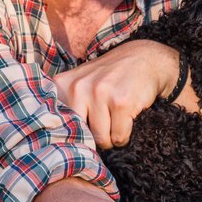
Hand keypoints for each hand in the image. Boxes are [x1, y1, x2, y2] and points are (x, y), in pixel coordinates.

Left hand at [53, 40, 179, 147]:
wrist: (145, 59)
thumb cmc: (111, 77)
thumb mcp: (82, 82)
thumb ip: (68, 105)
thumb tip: (61, 142)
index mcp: (64, 83)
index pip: (57, 124)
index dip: (70, 134)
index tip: (80, 133)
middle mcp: (78, 87)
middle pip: (80, 135)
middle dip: (93, 138)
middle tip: (103, 124)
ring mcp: (100, 93)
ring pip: (101, 139)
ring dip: (111, 137)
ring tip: (116, 120)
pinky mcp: (121, 102)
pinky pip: (119, 136)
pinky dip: (124, 135)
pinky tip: (126, 119)